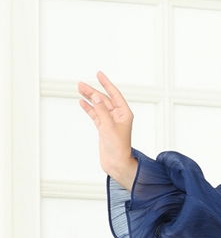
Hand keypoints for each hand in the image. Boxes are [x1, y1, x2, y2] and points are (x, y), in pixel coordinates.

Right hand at [77, 71, 135, 188]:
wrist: (116, 164)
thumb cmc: (118, 148)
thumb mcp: (108, 126)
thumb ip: (102, 110)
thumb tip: (97, 96)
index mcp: (124, 114)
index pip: (114, 94)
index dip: (106, 83)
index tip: (99, 74)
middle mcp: (118, 116)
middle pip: (104, 99)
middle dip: (93, 91)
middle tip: (80, 84)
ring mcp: (110, 122)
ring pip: (98, 106)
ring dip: (89, 98)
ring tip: (79, 89)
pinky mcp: (103, 129)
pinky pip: (95, 115)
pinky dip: (89, 108)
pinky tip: (82, 102)